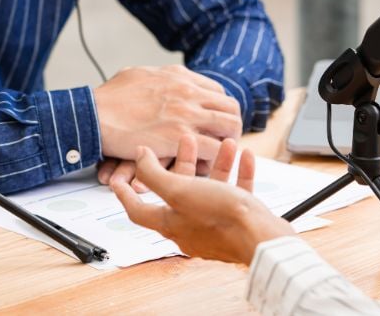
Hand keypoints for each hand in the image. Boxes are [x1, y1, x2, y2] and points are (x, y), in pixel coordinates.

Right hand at [94, 65, 241, 162]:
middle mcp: (189, 92)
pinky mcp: (179, 136)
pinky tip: (201, 165)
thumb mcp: (137, 74)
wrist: (93, 115)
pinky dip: (211, 159)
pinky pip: (213, 148)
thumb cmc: (108, 98)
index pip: (218, 92)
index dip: (218, 110)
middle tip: (222, 142)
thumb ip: (156, 76)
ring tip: (216, 156)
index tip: (213, 123)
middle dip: (230, 126)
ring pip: (230, 127)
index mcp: (180, 76)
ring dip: (226, 143)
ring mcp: (187, 113)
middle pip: (231, 108)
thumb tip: (157, 77)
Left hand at [112, 135, 294, 264]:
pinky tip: (244, 156)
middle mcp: (190, 226)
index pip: (137, 210)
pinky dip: (238, 173)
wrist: (262, 238)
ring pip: (211, 188)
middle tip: (186, 140)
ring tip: (224, 143)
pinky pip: (236, 193)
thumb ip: (156, 174)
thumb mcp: (180, 191)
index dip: (125, 193)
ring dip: (216, 163)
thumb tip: (140, 157)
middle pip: (179, 191)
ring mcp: (216, 225)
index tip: (118, 179)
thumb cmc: (221, 219)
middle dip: (183, 163)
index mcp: (170, 223)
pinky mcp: (239, 222)